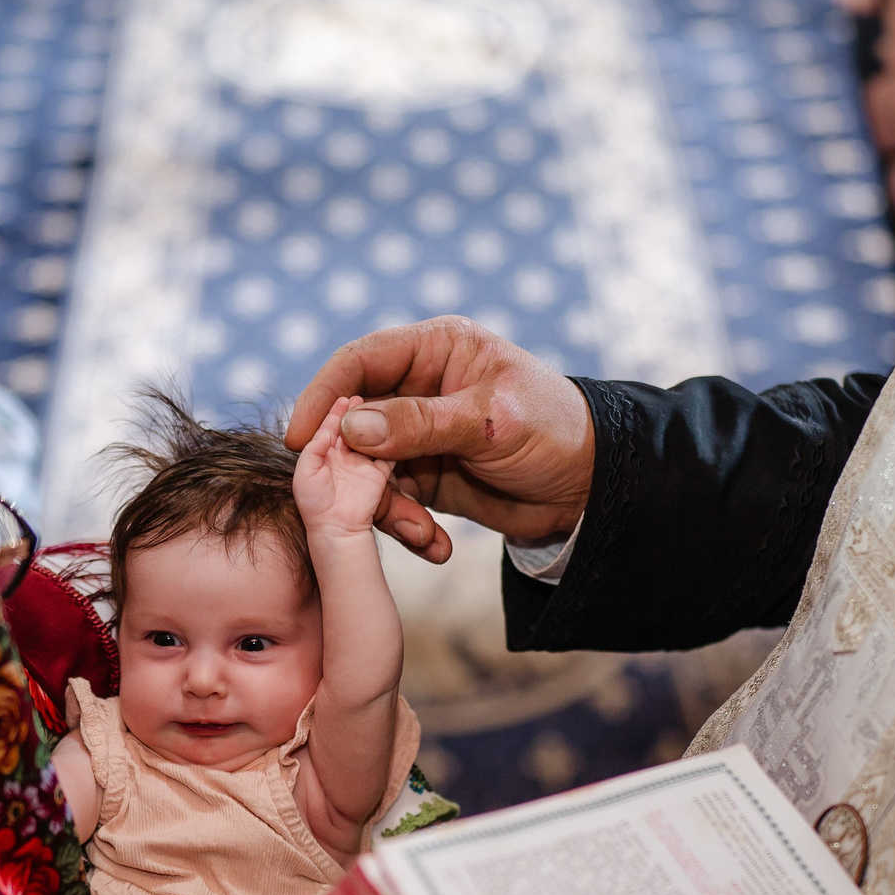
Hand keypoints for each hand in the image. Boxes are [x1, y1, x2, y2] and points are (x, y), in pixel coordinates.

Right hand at [286, 317, 594, 562]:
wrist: (593, 487)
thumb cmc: (556, 430)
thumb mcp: (491, 422)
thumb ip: (421, 422)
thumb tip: (351, 427)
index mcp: (435, 349)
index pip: (360, 361)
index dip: (324, 394)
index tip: (301, 437)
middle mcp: (417, 387)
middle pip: (352, 419)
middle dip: (352, 466)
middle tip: (354, 504)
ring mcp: (416, 434)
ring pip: (366, 467)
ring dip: (383, 506)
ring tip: (419, 533)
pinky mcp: (424, 476)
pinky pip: (391, 499)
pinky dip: (404, 525)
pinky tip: (433, 545)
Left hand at [292, 396, 396, 536]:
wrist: (335, 529)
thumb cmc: (315, 505)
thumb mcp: (304, 474)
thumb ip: (313, 451)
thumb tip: (326, 431)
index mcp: (325, 452)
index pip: (332, 425)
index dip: (336, 411)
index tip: (343, 399)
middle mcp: (345, 454)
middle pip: (352, 426)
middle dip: (356, 411)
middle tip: (360, 399)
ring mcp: (363, 463)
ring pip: (371, 436)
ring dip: (374, 422)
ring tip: (377, 407)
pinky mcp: (379, 475)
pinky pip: (390, 456)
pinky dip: (393, 444)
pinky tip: (395, 431)